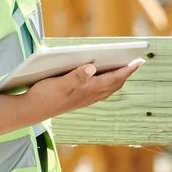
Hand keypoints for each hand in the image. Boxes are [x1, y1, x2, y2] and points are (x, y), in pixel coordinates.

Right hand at [0, 61, 140, 137]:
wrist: (31, 111)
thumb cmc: (44, 95)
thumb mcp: (59, 83)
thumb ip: (76, 75)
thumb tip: (92, 67)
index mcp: (87, 90)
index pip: (114, 78)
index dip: (127, 69)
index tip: (140, 61)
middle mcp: (89, 96)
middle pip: (114, 84)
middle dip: (126, 73)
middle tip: (137, 62)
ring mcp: (84, 99)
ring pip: (107, 89)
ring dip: (118, 79)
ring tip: (124, 68)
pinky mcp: (78, 100)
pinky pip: (99, 91)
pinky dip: (106, 83)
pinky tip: (103, 78)